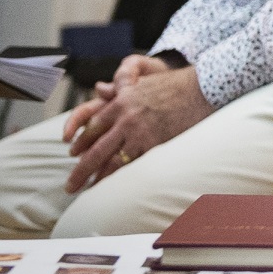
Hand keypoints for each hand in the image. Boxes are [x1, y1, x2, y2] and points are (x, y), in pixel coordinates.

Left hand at [61, 59, 213, 191]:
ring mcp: (139, 133)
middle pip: (95, 150)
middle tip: (71, 185)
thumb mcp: (142, 81)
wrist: (202, 88)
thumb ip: (120, 88)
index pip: (92, 127)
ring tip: (90, 192)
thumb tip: (100, 89)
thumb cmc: (175, 83)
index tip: (73, 155)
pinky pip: (134, 166)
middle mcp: (125, 119)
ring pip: (112, 162)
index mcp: (119, 103)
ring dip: (98, 179)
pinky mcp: (155, 144)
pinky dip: (122, 178)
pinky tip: (116, 188)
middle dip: (81, 171)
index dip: (81, 144)